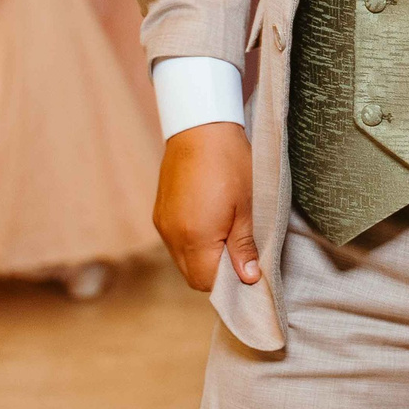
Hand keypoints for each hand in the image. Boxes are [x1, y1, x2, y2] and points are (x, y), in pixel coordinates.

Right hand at [154, 121, 259, 292]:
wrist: (200, 126)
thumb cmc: (230, 164)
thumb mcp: (246, 207)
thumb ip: (243, 247)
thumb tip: (248, 279)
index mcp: (194, 238)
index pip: (207, 282)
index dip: (229, 282)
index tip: (247, 268)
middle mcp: (172, 236)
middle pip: (193, 275)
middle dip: (216, 272)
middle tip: (239, 250)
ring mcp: (163, 224)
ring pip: (182, 259)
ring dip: (203, 257)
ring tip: (225, 232)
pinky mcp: (159, 212)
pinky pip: (175, 241)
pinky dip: (191, 242)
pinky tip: (208, 221)